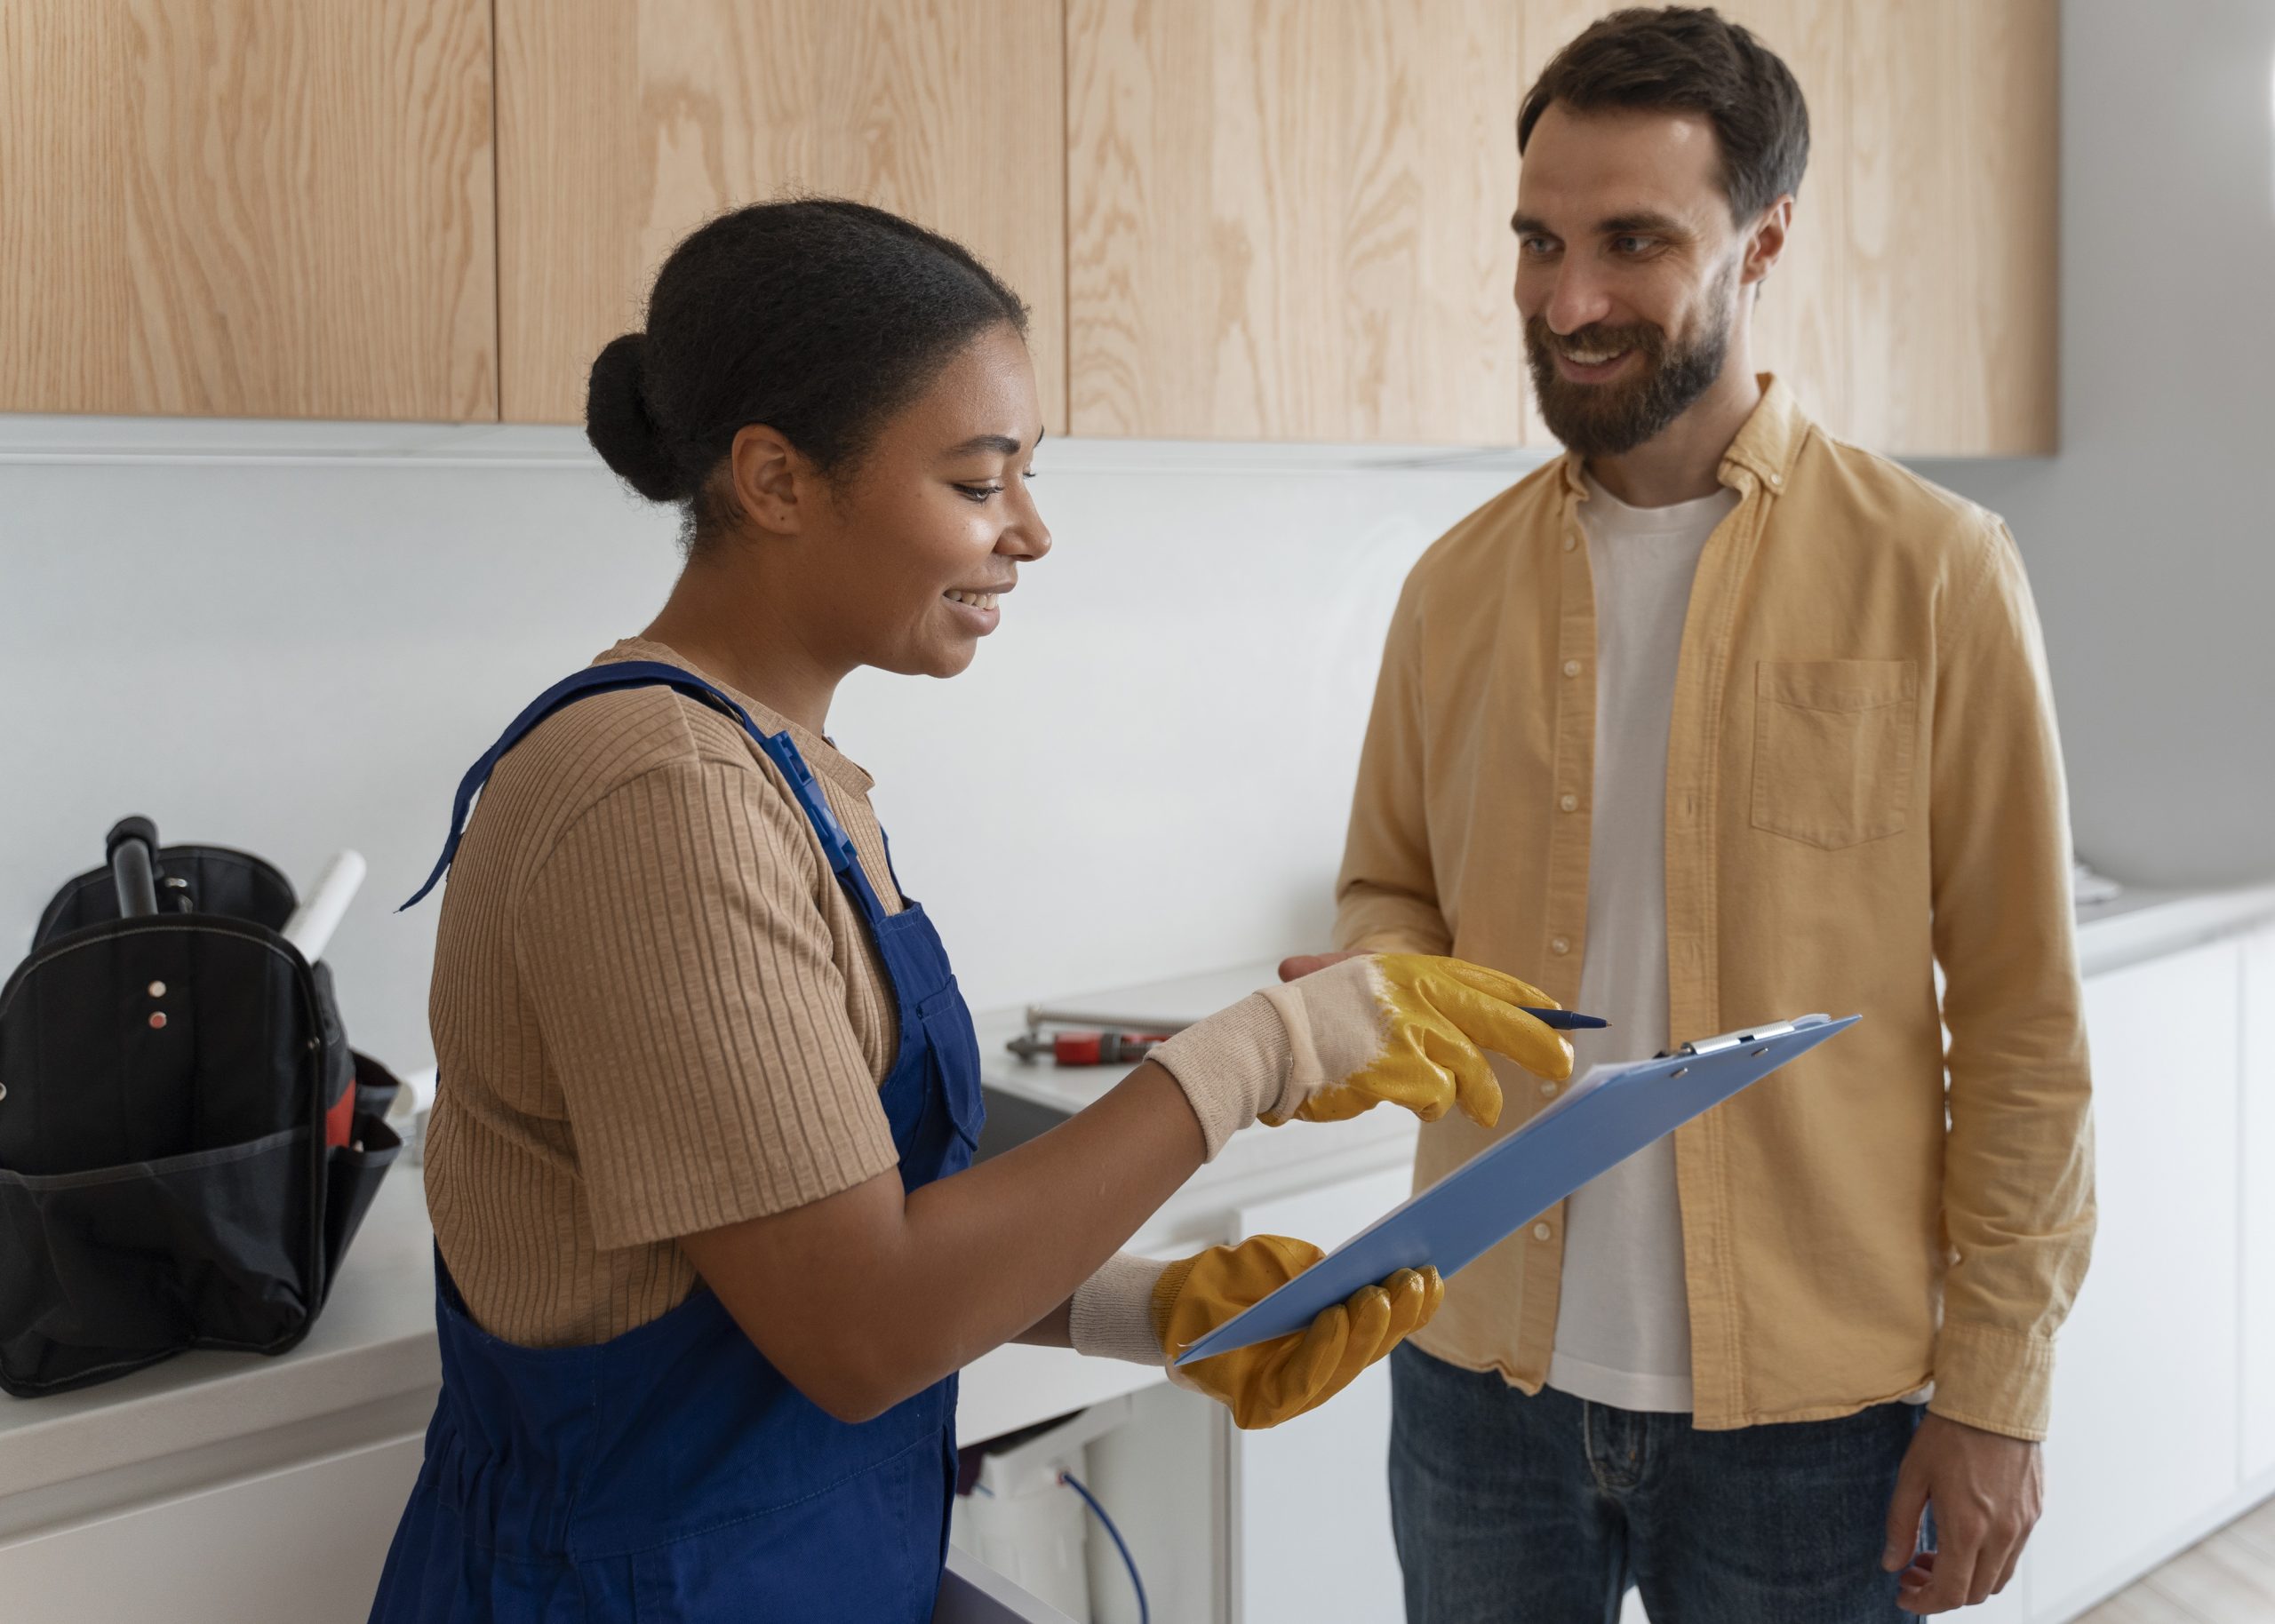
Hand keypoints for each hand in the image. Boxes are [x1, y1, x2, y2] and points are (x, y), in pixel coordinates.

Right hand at [1149, 953, 1570, 1157]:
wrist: (1267, 1040)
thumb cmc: (1310, 1018)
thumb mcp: (1360, 986)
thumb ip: (1408, 997)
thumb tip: (1468, 1020)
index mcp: (1413, 968)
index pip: (1488, 982)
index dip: (1529, 1002)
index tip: (1559, 1015)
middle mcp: (1420, 993)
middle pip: (1504, 1022)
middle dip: (1542, 1047)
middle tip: (1563, 1066)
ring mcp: (1413, 1031)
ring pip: (1472, 1072)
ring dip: (1478, 1096)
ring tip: (1480, 1112)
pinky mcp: (1403, 1070)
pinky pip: (1438, 1097)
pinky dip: (1429, 1104)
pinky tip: (1406, 1099)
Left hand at [1155, 1235, 1441, 1429]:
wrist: (1168, 1303)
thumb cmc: (1229, 1281)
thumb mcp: (1280, 1262)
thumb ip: (1319, 1270)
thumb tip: (1366, 1270)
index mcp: (1334, 1336)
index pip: (1382, 1327)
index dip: (1412, 1306)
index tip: (1434, 1272)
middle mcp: (1321, 1369)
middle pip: (1370, 1350)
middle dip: (1395, 1317)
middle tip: (1411, 1279)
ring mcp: (1294, 1391)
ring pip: (1344, 1368)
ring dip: (1364, 1332)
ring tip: (1375, 1295)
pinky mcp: (1264, 1408)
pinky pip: (1301, 1383)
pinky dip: (1322, 1351)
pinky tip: (1334, 1319)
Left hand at [1883, 1412, 2043, 1611]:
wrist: (1995, 1401)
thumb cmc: (1949, 1433)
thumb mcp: (1912, 1475)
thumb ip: (1900, 1525)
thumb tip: (1891, 1563)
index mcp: (1967, 1528)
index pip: (1950, 1592)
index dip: (1923, 1602)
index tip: (1903, 1594)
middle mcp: (2001, 1535)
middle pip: (1975, 1593)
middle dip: (1940, 1593)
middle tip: (1913, 1572)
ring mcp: (2022, 1526)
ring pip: (1997, 1579)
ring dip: (1966, 1579)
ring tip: (1935, 1555)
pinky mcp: (2034, 1513)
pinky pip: (2012, 1555)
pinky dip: (1986, 1561)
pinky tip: (1963, 1537)